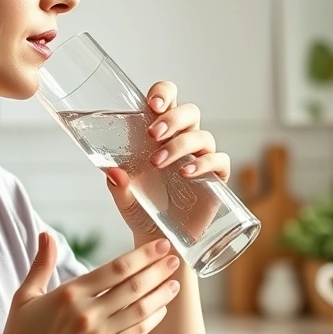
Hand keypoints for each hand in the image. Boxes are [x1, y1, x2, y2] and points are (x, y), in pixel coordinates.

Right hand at [0, 233, 181, 333]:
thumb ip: (41, 264)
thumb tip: (46, 234)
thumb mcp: (25, 297)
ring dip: (161, 294)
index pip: (116, 268)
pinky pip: (135, 333)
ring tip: (176, 283)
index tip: (160, 245)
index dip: (142, 255)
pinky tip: (162, 309)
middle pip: (133, 286)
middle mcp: (87, 312)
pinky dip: (152, 320)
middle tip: (176, 259)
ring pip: (139, 309)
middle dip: (158, 270)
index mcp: (70, 293)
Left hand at [106, 81, 231, 241]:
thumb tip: (113, 172)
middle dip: (172, 118)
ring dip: (180, 145)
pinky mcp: (216, 178)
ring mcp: (202, 158)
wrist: (160, 240)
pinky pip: (219, 160)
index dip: (164, 93)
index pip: (167, 99)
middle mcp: (183, 141)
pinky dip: (205, 163)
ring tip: (158, 162)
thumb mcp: (125, 199)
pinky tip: (186, 173)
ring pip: (202, 135)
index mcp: (160, 134)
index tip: (151, 104)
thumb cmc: (142, 211)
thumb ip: (117, 185)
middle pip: (190, 112)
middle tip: (152, 134)